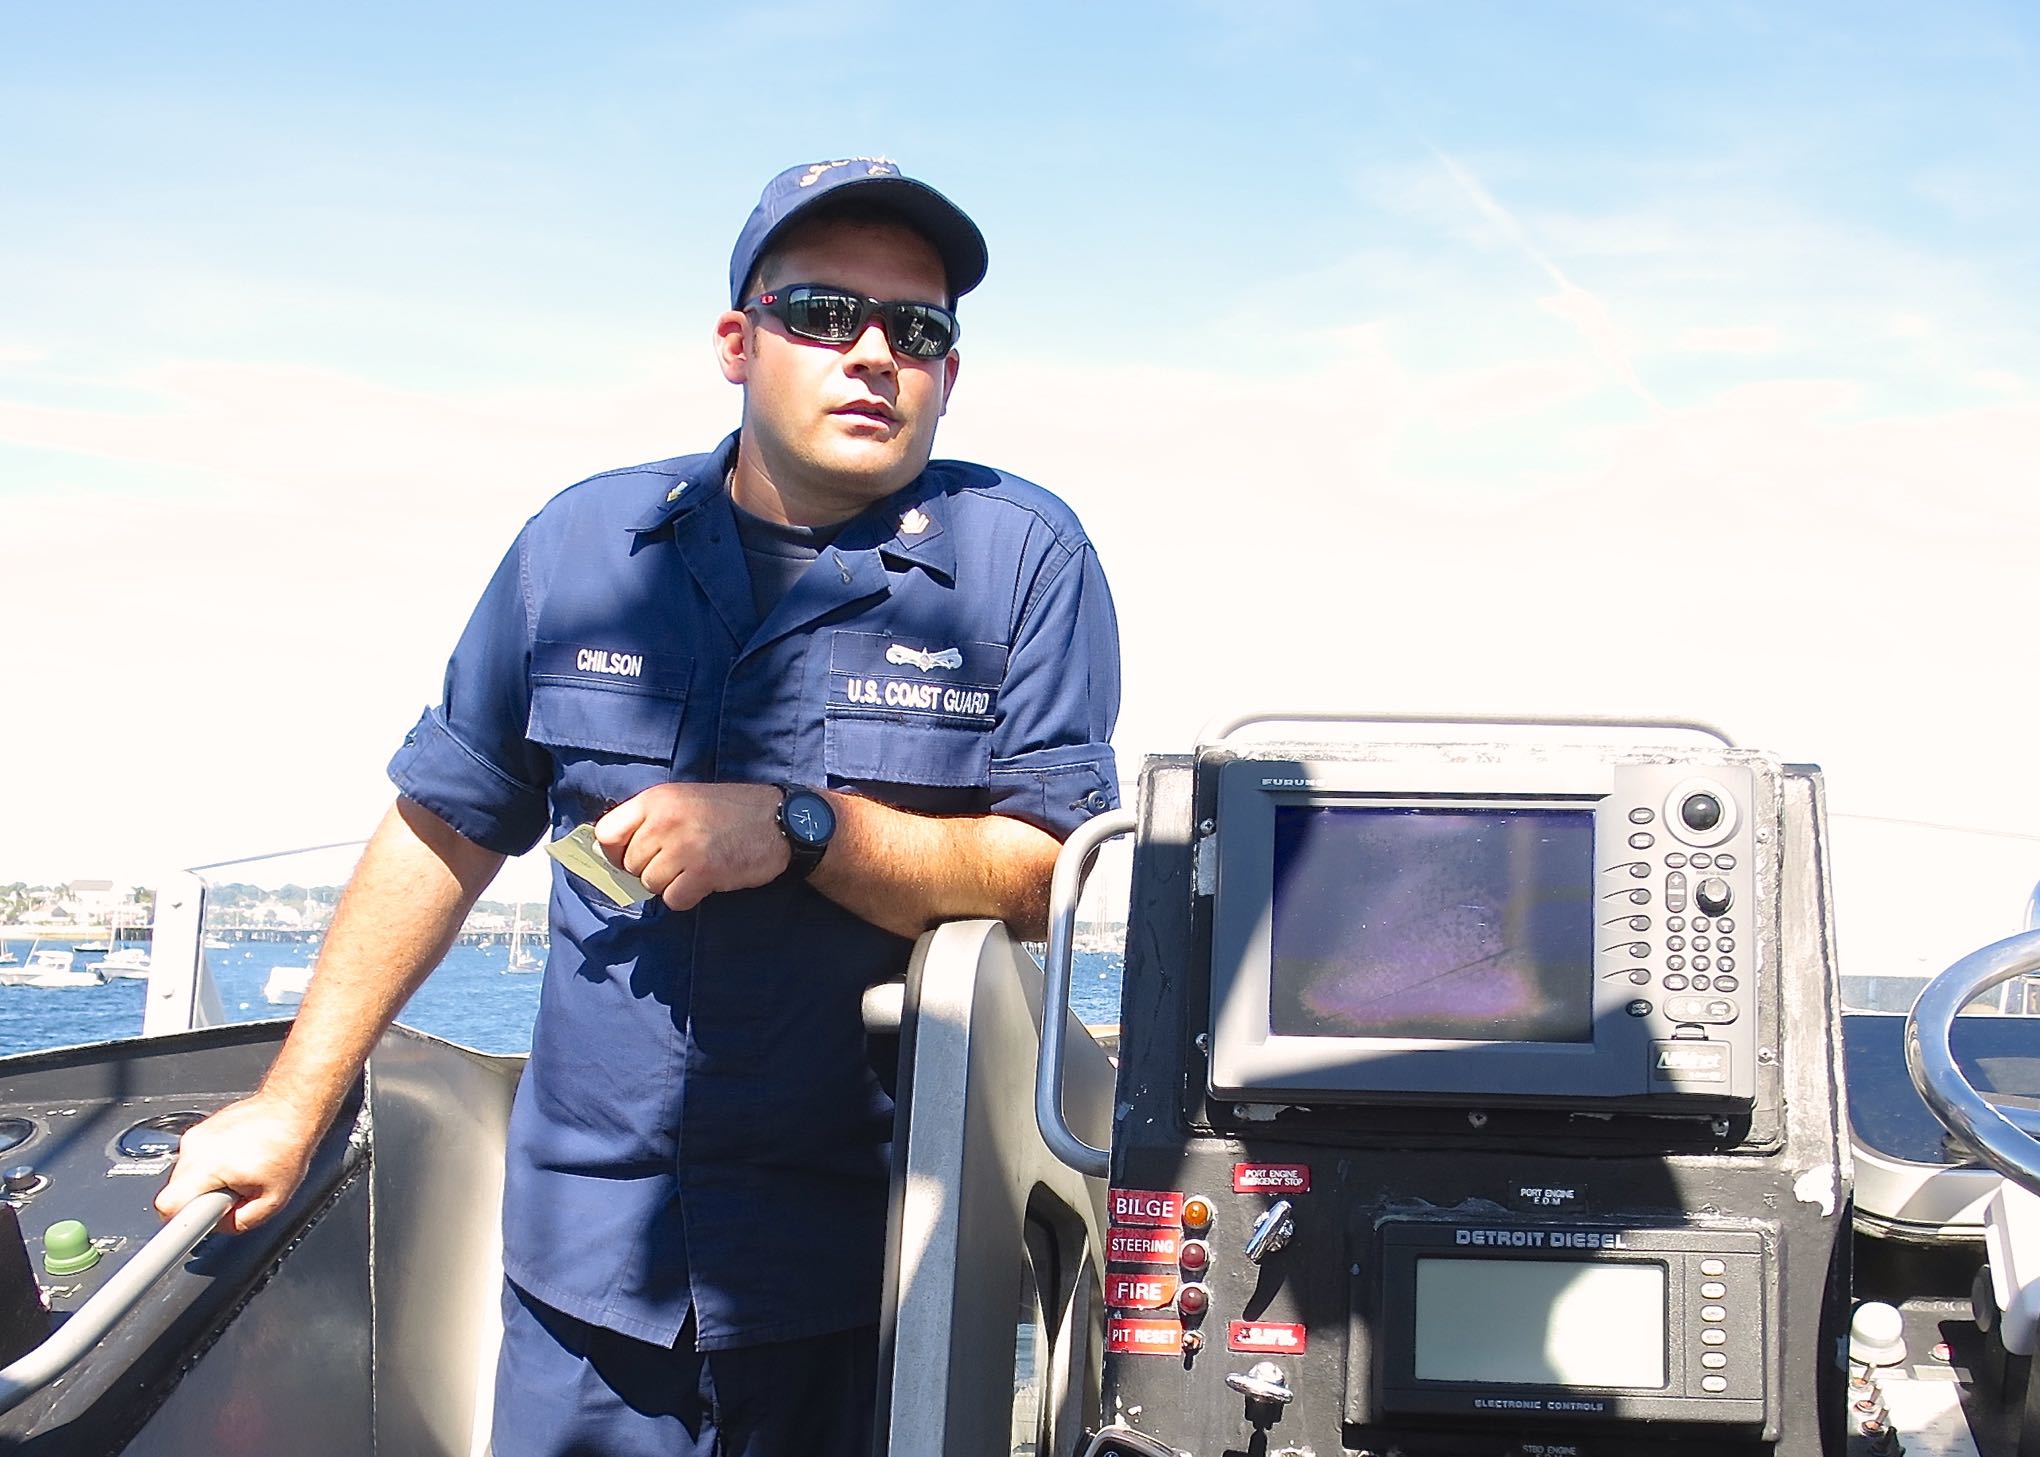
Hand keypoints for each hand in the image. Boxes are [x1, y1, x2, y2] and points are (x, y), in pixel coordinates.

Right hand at [153, 1093, 323, 1234]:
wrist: (290, 1107)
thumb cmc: (287, 1144)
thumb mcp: (274, 1199)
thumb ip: (242, 1222)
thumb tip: (222, 1227)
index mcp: (206, 1167)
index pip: (168, 1206)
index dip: (178, 1223)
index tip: (186, 1229)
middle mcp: (194, 1149)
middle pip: (176, 1192)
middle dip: (201, 1201)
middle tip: (231, 1194)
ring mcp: (194, 1136)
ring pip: (185, 1175)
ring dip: (207, 1182)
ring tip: (238, 1172)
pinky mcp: (199, 1129)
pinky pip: (194, 1158)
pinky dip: (211, 1164)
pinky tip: (237, 1158)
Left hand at [595, 782, 792, 910]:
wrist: (781, 820)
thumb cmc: (732, 811)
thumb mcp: (685, 799)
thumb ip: (651, 819)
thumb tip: (616, 853)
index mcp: (656, 799)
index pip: (605, 834)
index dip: (615, 852)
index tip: (632, 857)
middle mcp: (664, 820)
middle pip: (630, 865)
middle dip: (651, 868)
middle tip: (681, 859)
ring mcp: (683, 847)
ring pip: (650, 884)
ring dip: (671, 883)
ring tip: (697, 866)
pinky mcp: (703, 872)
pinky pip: (673, 900)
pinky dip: (688, 897)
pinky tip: (707, 880)